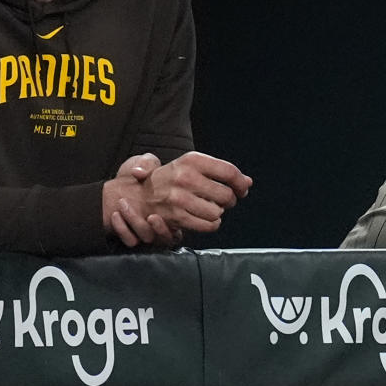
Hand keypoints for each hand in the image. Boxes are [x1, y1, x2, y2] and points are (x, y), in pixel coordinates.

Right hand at [104, 151, 251, 244]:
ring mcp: (179, 198)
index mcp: (192, 160)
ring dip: (218, 213)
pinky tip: (206, 218)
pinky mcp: (176, 216)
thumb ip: (221, 171)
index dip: (241, 183)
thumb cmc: (171, 178)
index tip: (243, 190)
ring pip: (218, 212)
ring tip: (210, 208)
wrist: (138, 194)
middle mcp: (186, 177)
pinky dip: (211, 224)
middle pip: (226, 195)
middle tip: (223, 200)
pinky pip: (207, 225)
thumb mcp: (193, 166)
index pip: (229, 171)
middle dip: (230, 200)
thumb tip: (247, 182)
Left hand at [105, 153, 180, 247]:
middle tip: (151, 217)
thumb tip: (139, 170)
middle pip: (166, 236)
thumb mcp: (144, 163)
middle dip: (159, 228)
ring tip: (124, 206)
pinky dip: (123, 230)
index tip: (161, 214)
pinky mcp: (132, 237)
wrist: (117, 185)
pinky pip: (131, 241)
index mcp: (172, 207)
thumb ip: (147, 163)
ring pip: (147, 237)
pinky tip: (116, 216)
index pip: (181, 223)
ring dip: (136, 224)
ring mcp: (148, 231)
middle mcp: (163, 222)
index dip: (174, 222)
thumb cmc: (135, 175)